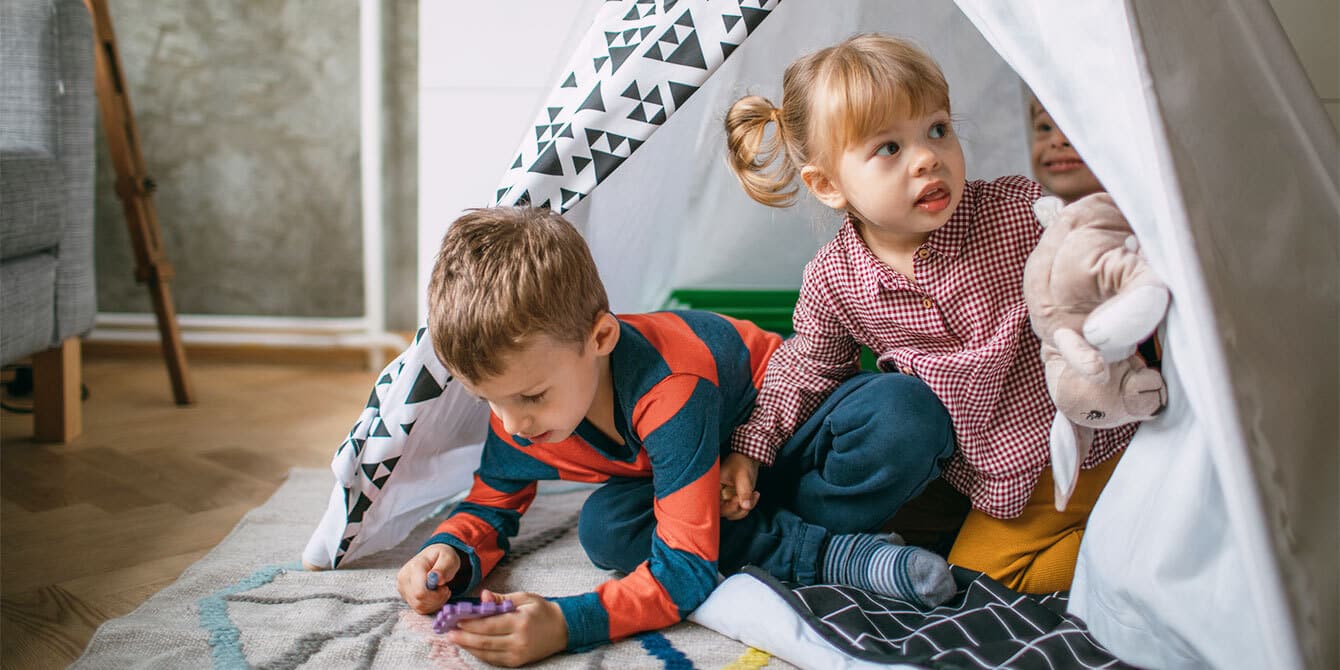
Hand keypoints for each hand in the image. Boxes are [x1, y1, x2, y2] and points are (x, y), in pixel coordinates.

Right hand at [397, 544, 460, 613]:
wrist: (433, 558)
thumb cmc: (442, 557)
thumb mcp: (449, 558)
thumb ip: (444, 568)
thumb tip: (437, 579)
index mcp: (415, 566)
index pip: (420, 592)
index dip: (436, 595)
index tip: (445, 588)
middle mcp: (404, 577)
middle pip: (419, 601)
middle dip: (437, 599)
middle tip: (445, 589)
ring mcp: (402, 587)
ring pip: (419, 607)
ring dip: (434, 603)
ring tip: (440, 591)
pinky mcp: (404, 595)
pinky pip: (418, 609)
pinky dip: (430, 605)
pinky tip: (435, 596)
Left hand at [448, 589, 567, 666]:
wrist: (563, 629)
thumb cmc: (542, 610)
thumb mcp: (524, 598)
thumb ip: (501, 600)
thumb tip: (483, 596)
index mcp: (520, 622)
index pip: (489, 624)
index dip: (470, 623)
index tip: (455, 618)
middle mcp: (518, 641)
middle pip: (484, 641)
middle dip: (464, 636)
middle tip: (448, 631)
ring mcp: (517, 654)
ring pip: (486, 652)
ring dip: (468, 646)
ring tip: (454, 638)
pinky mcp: (516, 662)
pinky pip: (493, 659)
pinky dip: (479, 652)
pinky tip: (470, 645)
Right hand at [719, 452, 760, 519]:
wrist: (748, 458)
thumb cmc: (741, 462)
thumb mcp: (742, 475)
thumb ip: (743, 491)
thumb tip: (746, 506)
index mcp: (714, 488)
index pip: (715, 506)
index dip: (727, 507)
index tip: (737, 499)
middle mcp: (719, 495)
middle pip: (724, 513)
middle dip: (738, 509)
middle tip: (747, 498)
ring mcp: (727, 498)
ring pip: (734, 514)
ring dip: (745, 509)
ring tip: (753, 495)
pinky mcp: (736, 499)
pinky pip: (741, 510)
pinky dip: (750, 505)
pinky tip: (755, 494)